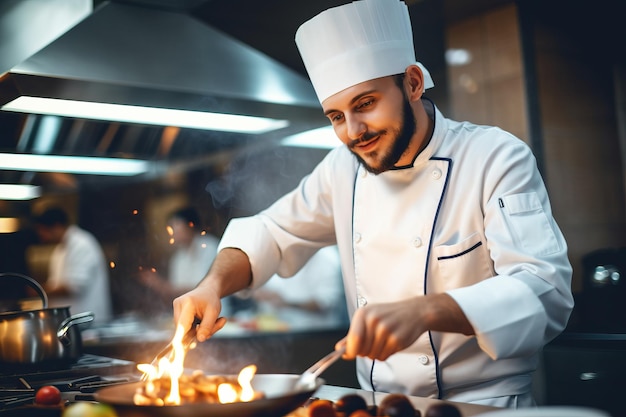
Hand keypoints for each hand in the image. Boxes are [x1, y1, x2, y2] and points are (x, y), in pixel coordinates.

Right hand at [173, 286, 225, 341]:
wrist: (207, 290)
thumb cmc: (211, 300)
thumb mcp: (214, 312)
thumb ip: (207, 326)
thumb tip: (200, 339)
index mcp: (187, 303)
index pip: (183, 324)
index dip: (180, 338)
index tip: (177, 349)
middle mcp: (178, 305)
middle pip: (184, 329)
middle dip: (200, 332)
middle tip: (219, 323)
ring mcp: (175, 309)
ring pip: (184, 330)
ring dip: (198, 331)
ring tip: (214, 320)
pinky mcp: (176, 313)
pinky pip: (184, 328)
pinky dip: (195, 329)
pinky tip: (203, 321)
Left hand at [340, 293, 472, 360]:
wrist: (415, 311)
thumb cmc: (390, 315)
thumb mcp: (369, 318)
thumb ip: (353, 334)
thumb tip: (339, 349)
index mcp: (363, 313)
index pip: (352, 339)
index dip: (350, 350)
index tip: (350, 354)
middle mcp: (373, 320)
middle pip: (361, 350)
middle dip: (365, 351)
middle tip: (374, 342)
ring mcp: (385, 330)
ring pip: (372, 355)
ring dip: (376, 353)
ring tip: (384, 341)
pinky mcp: (396, 340)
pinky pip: (383, 357)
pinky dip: (386, 354)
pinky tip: (391, 343)